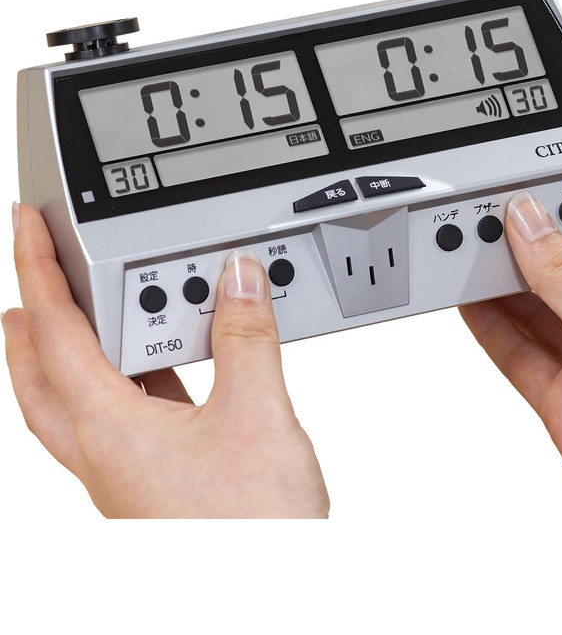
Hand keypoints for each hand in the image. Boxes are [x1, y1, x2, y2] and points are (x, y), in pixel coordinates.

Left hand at [3, 204, 328, 517]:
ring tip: (90, 313)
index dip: (39, 272)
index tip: (26, 228)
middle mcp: (107, 455)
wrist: (271, 597)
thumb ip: (247, 339)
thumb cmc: (253, 531)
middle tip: (31, 281)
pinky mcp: (161, 483)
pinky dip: (135, 379)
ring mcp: (131, 473)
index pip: (55, 333)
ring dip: (78, 351)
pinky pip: (130, 417)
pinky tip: (164, 368)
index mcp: (111, 431)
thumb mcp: (258, 417)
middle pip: (42, 378)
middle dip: (30, 323)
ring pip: (83, 400)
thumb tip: (239, 281)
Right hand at [460, 137, 561, 517]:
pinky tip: (462, 294)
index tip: (557, 129)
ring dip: (498, 266)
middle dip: (530, 214)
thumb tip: (528, 222)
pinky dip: (485, 318)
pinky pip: (512, 340)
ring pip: (532, 290)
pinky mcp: (560, 385)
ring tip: (460, 236)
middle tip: (486, 190)